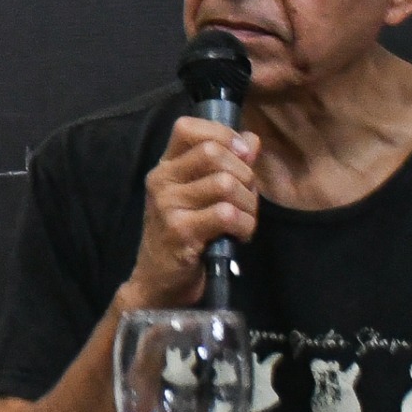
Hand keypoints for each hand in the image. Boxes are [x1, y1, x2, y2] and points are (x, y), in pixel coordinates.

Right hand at [126, 117, 259, 309]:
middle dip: (245, 175)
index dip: (223, 134)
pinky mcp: (180, 231)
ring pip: (225, 183)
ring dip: (248, 204)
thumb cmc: (185, 237)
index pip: (188, 127)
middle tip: (246, 199)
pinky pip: (226, 214)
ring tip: (243, 220)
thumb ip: (226, 165)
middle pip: (214, 153)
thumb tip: (251, 140)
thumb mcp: (201, 196)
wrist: (160, 283)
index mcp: (165, 167)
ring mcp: (168, 206)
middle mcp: (161, 181)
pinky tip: (239, 235)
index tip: (242, 155)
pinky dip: (244, 225)